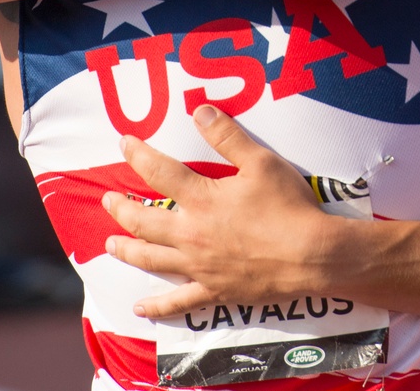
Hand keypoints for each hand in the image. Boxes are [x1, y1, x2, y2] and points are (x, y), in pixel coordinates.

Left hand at [104, 106, 328, 317]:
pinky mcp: (215, 290)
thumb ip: (227, 136)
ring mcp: (200, 266)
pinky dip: (158, 306)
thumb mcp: (260, 161)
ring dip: (128, 250)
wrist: (312, 255)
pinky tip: (141, 308)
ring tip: (110, 243)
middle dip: (121, 208)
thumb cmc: (288, 206)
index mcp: (202, 200)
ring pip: (152, 260)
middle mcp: (192, 234)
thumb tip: (199, 111)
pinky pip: (179, 302)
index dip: (138, 155)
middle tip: (106, 199)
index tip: (124, 143)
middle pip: (144, 221)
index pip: (159, 172)